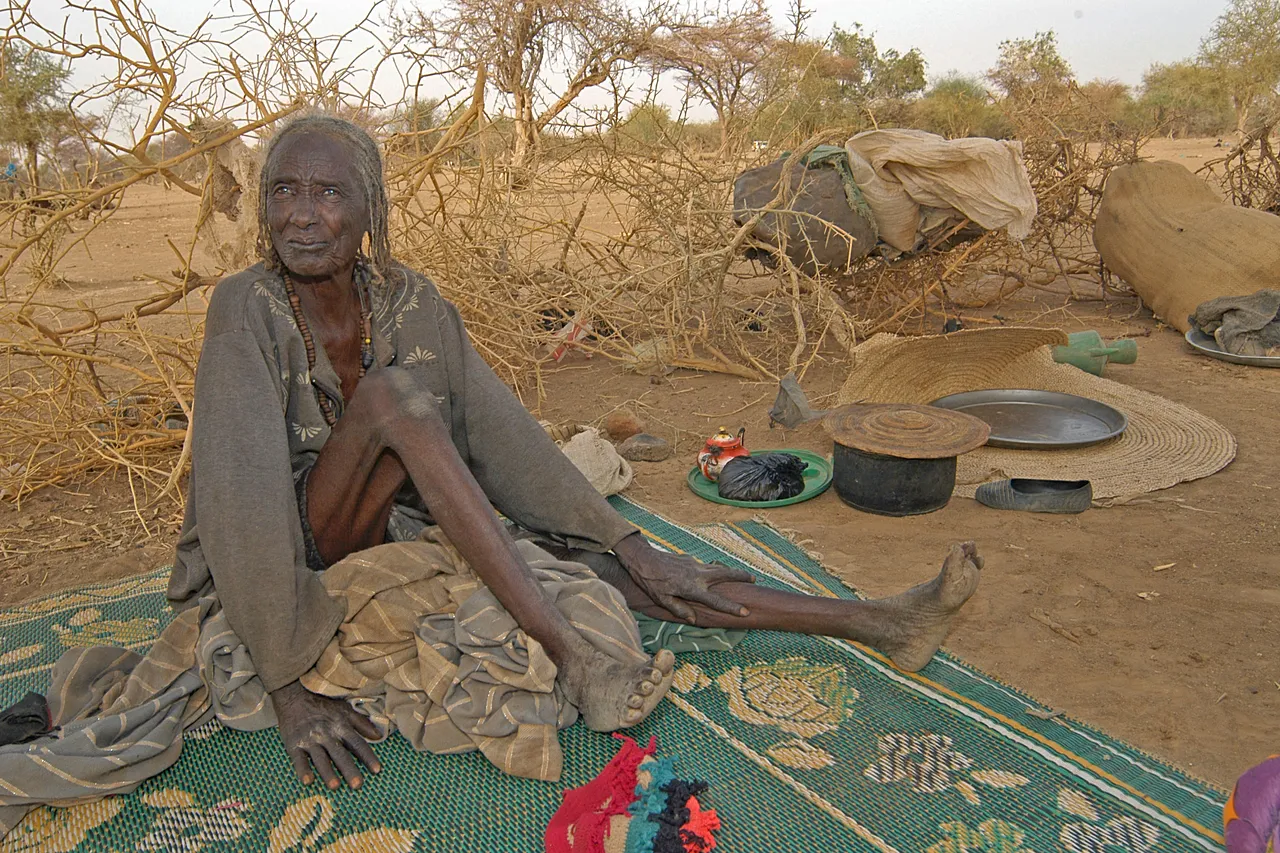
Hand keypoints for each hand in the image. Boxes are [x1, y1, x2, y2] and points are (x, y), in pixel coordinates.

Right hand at [271, 681, 382, 789]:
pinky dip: (303, 770)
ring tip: (335, 786)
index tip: (377, 770)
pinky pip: (298, 759)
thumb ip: (361, 723)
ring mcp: (310, 740)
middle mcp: (327, 733)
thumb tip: (379, 736)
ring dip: (328, 772)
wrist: (295, 697)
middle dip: (349, 770)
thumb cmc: (323, 706)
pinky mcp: (293, 744)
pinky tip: (308, 781)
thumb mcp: (344, 710)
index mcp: (341, 726)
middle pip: (340, 754)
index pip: (357, 743)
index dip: (368, 757)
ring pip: (320, 758)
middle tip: (358, 785)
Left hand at [612, 532, 754, 623]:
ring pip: (718, 568)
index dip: (731, 607)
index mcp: (691, 588)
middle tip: (755, 579)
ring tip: (745, 574)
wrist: (643, 559)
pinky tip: (718, 572)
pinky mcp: (690, 559)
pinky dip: (717, 569)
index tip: (745, 611)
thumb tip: (695, 619)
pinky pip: (708, 566)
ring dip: (732, 571)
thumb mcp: (662, 601)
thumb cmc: (651, 583)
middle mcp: (697, 575)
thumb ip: (680, 610)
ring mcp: (695, 565)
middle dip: (740, 577)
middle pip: (724, 575)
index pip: (716, 600)